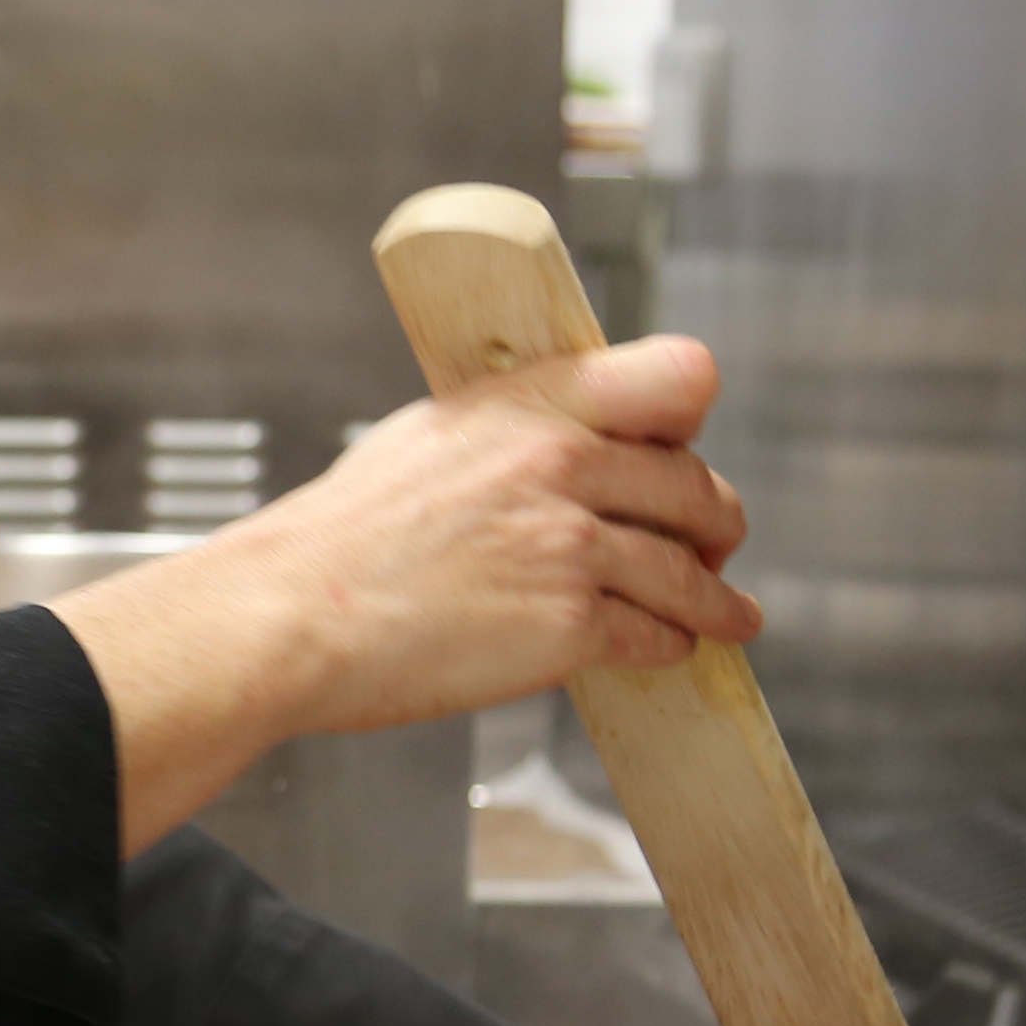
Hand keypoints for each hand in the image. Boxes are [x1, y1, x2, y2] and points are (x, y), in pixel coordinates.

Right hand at [49, 339, 759, 848]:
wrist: (295, 615)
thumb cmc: (339, 539)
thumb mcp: (425, 438)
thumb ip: (506, 432)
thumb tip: (551, 444)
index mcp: (527, 406)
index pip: (669, 377)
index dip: (691, 412)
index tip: (693, 439)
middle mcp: (560, 464)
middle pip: (692, 486)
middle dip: (716, 522)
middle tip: (719, 542)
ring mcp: (571, 545)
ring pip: (685, 571)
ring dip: (716, 599)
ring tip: (730, 615)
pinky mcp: (568, 625)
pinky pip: (653, 635)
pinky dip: (671, 646)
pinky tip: (673, 649)